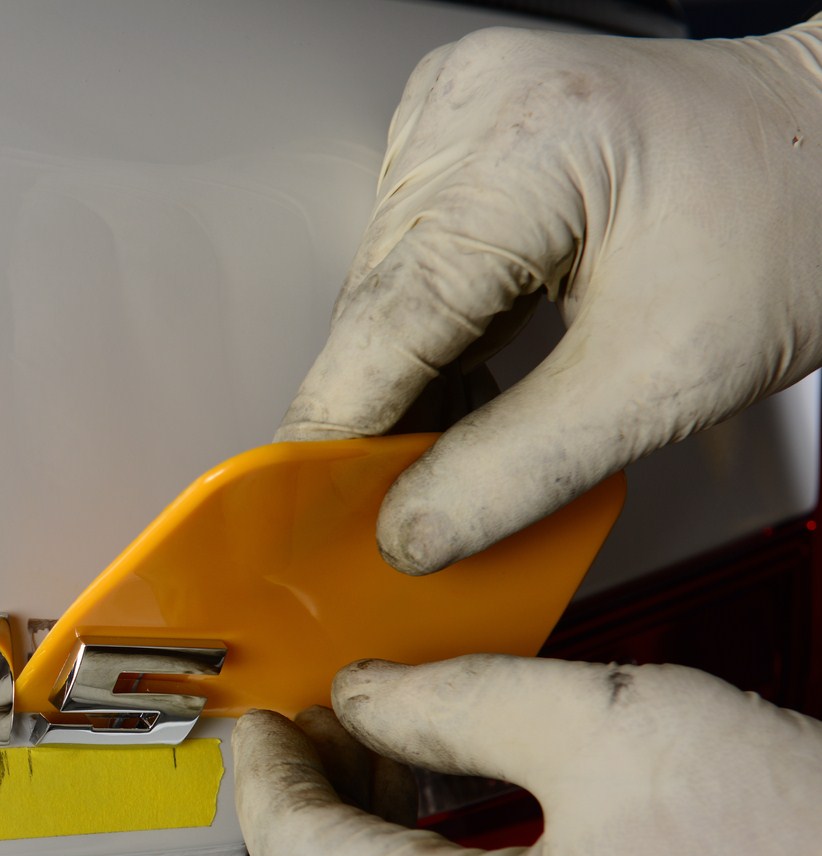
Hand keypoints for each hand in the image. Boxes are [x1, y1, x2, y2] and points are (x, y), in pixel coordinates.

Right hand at [278, 20, 821, 573]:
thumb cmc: (792, 218)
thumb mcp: (663, 378)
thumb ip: (520, 467)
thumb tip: (411, 529)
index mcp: (523, 144)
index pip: (388, 316)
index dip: (340, 427)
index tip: (304, 508)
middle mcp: (471, 105)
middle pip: (375, 301)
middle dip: (381, 408)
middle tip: (394, 504)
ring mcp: (459, 107)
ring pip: (381, 283)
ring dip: (408, 370)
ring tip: (464, 430)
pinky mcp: (462, 128)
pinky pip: (408, 251)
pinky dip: (431, 324)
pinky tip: (475, 364)